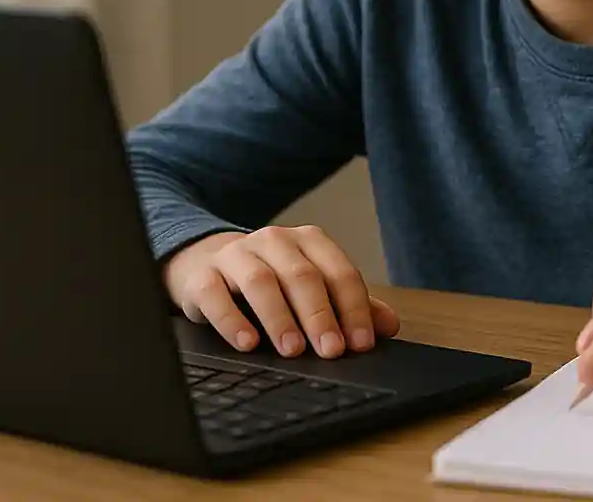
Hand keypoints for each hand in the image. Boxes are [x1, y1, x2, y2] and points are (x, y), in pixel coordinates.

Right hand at [163, 226, 399, 359]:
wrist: (204, 263)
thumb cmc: (270, 281)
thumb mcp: (310, 287)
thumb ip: (348, 305)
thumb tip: (389, 326)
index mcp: (308, 241)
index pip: (338, 272)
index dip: (353, 308)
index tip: (361, 344)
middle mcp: (274, 241)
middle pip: (302, 276)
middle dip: (320, 315)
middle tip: (330, 351)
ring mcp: (236, 255)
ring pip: (261, 282)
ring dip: (280, 317)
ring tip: (292, 350)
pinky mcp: (202, 276)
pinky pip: (215, 295)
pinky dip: (231, 319)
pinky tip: (246, 343)